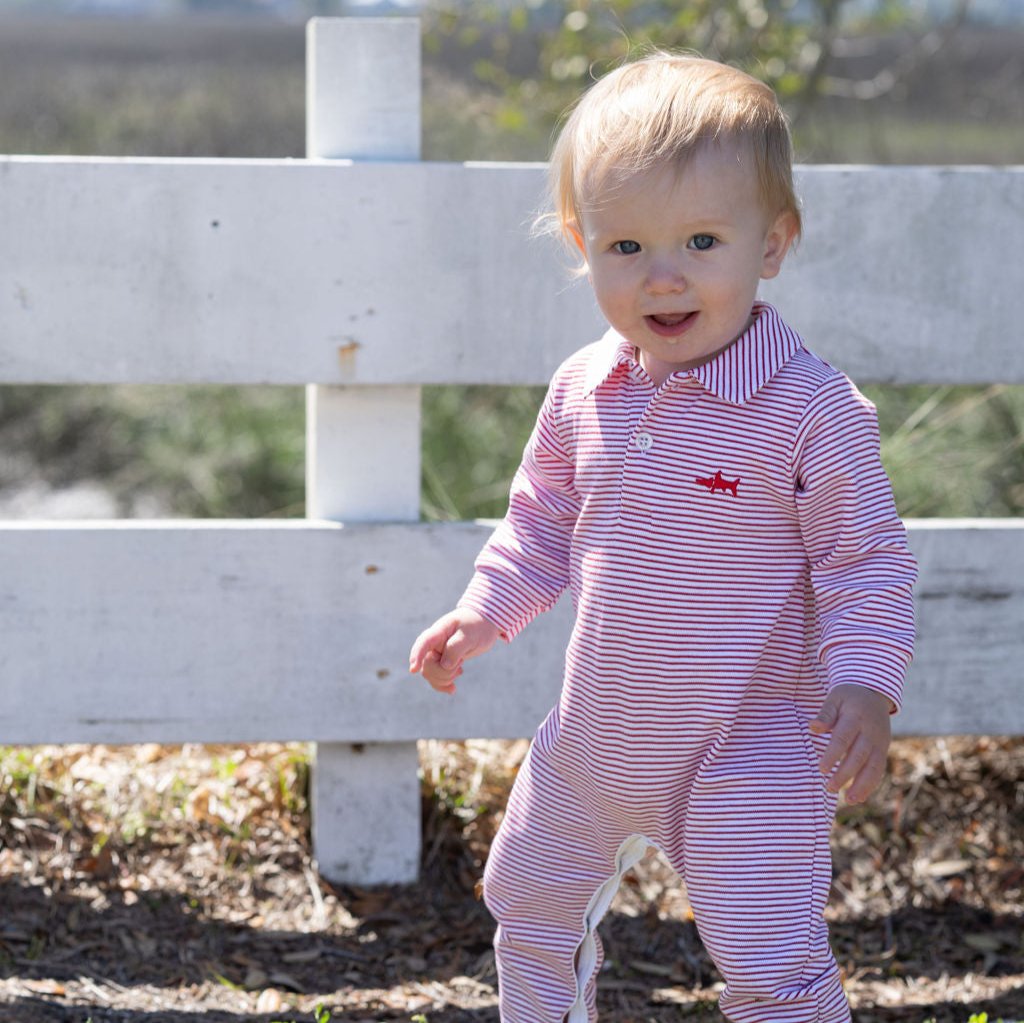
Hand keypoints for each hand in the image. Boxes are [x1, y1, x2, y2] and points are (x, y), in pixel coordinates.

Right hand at [409, 608, 500, 694]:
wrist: (483, 624)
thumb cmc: (476, 625)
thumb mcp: (470, 635)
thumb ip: (456, 648)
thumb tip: (444, 665)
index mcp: (439, 632)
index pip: (424, 643)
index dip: (417, 656)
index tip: (414, 670)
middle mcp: (433, 644)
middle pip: (427, 665)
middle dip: (443, 672)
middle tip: (461, 663)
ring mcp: (436, 654)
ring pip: (429, 674)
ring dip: (445, 678)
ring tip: (460, 670)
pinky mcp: (442, 663)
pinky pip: (435, 678)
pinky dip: (443, 685)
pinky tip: (452, 689)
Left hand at [809, 684, 893, 803]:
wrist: (874, 691)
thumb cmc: (848, 697)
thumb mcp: (835, 698)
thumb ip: (825, 714)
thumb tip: (813, 727)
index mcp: (856, 717)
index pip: (843, 738)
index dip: (833, 754)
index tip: (821, 769)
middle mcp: (870, 731)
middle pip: (858, 756)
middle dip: (845, 774)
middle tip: (829, 787)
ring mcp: (879, 741)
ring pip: (872, 766)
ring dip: (861, 785)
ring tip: (848, 800)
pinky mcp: (884, 749)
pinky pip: (879, 769)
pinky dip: (870, 784)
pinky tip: (858, 797)